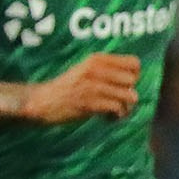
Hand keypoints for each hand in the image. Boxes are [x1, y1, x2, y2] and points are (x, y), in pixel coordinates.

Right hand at [25, 54, 140, 122]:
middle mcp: (96, 70)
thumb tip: (135, 78)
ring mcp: (92, 86)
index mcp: (97, 59)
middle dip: (129, 93)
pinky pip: (118, 109)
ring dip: (125, 108)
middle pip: (132, 81)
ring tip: (115, 111)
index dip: (133, 76)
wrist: (43, 101)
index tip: (122, 85)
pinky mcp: (89, 103)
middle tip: (117, 101)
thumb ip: (108, 71)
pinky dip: (116, 116)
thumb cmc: (69, 87)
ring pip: (129, 96)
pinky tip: (107, 118)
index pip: (134, 63)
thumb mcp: (87, 70)